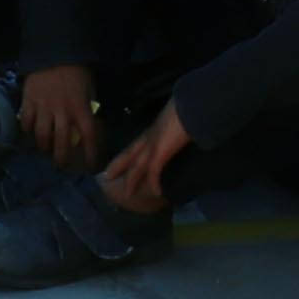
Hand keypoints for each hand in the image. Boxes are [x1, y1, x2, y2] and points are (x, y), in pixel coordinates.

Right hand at [20, 63, 100, 170]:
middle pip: (62, 142)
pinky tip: (32, 131)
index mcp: (81, 107)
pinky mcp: (29, 101)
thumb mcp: (89, 91)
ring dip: (44, 147)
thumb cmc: (76, 73)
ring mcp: (44, 107)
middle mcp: (63, 111)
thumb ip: (86, 111)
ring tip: (46, 149)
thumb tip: (86, 132)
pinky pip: (26, 123)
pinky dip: (29, 130)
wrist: (55, 52)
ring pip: (42, 136)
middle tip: (61, 164)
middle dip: (62, 158)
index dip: (90, 153)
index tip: (89, 165)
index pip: (89, 136)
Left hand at [98, 105, 186, 220]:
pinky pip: (154, 171)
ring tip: (127, 193)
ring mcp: (153, 144)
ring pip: (137, 165)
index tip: (119, 160)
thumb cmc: (187, 109)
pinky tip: (156, 192)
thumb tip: (181, 130)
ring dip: (131, 179)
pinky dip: (154, 182)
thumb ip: (175, 126)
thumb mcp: (177, 118)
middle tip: (107, 176)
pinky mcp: (160, 152)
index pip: (137, 143)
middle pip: (130, 153)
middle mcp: (150, 136)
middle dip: (119, 165)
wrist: (192, 105)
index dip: (128, 153)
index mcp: (153, 128)